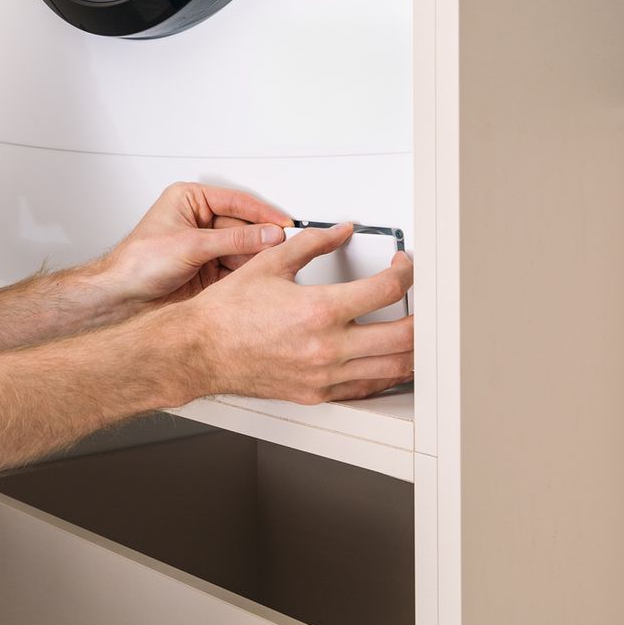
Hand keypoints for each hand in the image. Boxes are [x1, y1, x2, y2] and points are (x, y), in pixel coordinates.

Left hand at [91, 182, 294, 313]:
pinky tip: (259, 276)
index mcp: (189, 201)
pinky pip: (236, 267)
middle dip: (261, 238)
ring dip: (257, 257)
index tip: (284, 223)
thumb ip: (233, 240)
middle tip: (283, 247)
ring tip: (274, 263)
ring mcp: (204, 246)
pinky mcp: (208, 269)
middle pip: (242, 226)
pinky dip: (248, 273)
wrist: (121, 297)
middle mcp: (199, 221)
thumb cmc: (138, 263)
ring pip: (242, 248)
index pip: (236, 202)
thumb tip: (266, 234)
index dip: (262, 213)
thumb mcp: (190, 245)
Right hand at [177, 222, 414, 404]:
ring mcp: (324, 375)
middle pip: (405, 336)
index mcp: (319, 310)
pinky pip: (366, 388)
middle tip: (421, 301)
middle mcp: (327, 347)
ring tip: (413, 331)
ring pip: (392, 368)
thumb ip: (312, 243)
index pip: (388, 290)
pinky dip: (384, 374)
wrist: (200, 349)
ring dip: (412, 349)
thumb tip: (340, 231)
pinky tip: (385, 361)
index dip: (406, 272)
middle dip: (423, 315)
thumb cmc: (226, 312)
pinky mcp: (316, 392)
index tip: (402, 266)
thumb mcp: (269, 264)